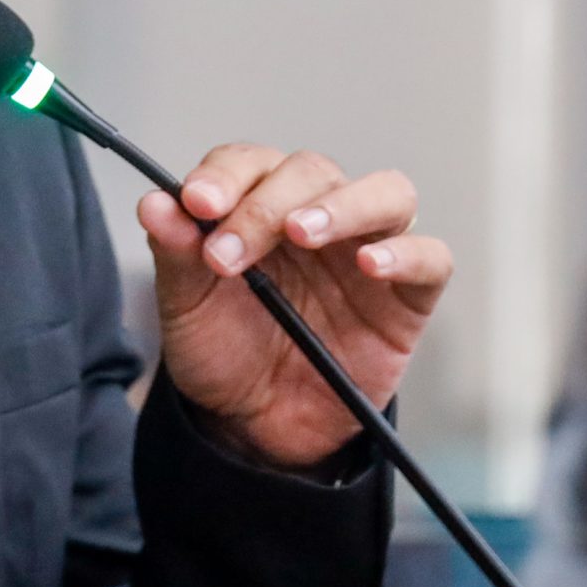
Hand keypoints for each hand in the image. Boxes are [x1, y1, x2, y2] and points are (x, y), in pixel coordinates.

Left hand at [139, 145, 451, 469]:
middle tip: (231, 251)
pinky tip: (370, 265)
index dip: (223, 175)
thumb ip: (174, 252)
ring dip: (342, 205)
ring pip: (385, 192)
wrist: (256, 423)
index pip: (248, 163)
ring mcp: (367, 250)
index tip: (197, 203)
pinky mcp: (407, 296)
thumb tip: (155, 203)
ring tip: (303, 232)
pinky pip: (430, 258)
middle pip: (311, 171)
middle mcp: (316, 215)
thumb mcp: (186, 305)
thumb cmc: (224, 350)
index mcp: (258, 205)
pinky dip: (406, 252)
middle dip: (267, 204)